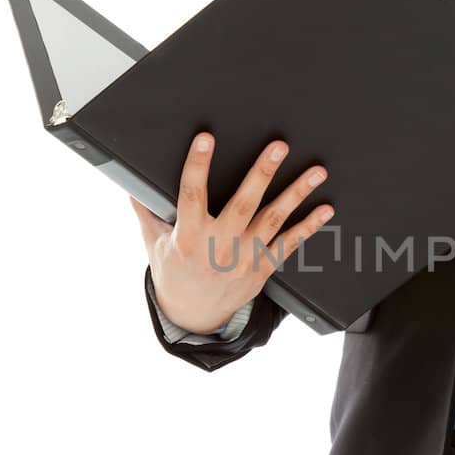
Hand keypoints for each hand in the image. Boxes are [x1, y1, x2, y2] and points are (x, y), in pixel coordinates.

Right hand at [129, 132, 333, 332]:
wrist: (193, 316)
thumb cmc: (174, 274)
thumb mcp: (154, 243)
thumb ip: (147, 212)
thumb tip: (130, 185)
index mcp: (188, 236)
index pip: (192, 194)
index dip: (198, 165)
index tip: (206, 138)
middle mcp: (219, 247)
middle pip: (243, 204)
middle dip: (262, 173)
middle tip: (278, 147)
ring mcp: (244, 259)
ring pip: (273, 220)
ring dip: (296, 194)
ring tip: (315, 172)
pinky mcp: (262, 269)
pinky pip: (289, 244)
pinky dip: (309, 227)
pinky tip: (324, 209)